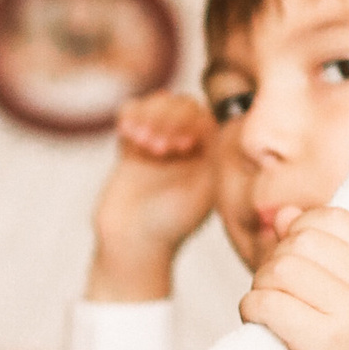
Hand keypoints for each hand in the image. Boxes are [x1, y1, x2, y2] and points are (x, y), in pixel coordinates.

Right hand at [89, 91, 217, 302]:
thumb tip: (221, 127)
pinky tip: (127, 133)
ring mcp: (159, 145)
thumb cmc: (169, 228)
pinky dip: (130, 115)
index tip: (181, 148)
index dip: (193, 122)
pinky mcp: (133, 147)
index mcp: (210, 158)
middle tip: (157, 148)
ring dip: (148, 114)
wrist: (130, 246)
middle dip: (168, 118)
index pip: (207, 116)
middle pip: (183, 105)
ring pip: (158, 103)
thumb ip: (213, 160)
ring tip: (139, 140)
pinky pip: (133, 112)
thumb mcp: (201, 194)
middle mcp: (188, 149)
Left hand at [239, 204, 348, 349]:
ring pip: (278, 269)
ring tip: (272, 314)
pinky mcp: (322, 340)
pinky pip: (266, 302)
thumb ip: (322, 250)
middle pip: (299, 241)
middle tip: (278, 296)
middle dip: (275, 263)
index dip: (298, 236)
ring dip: (261, 289)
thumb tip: (284, 213)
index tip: (297, 271)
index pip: (328, 218)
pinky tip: (262, 327)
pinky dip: (251, 311)